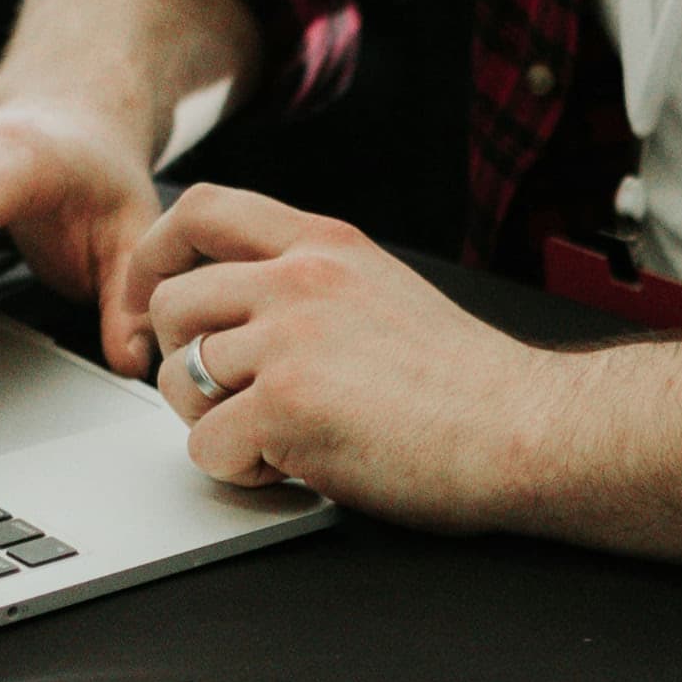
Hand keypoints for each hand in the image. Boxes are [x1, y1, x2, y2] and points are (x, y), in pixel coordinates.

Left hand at [126, 186, 558, 526]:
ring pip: (178, 378)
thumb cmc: (469, 384)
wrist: (527, 431)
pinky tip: (291, 469)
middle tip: (225, 402)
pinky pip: (205, 446)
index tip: (154, 303)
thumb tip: (239, 311)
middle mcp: (301, 279)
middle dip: (181, 361)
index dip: (157, 255)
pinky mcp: (286, 408)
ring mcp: (291, 340)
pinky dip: (238, 471)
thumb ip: (313, 284)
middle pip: (174, 302)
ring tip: (273, 440)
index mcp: (327, 245)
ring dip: (210, 421)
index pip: (204, 210)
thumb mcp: (384, 291)